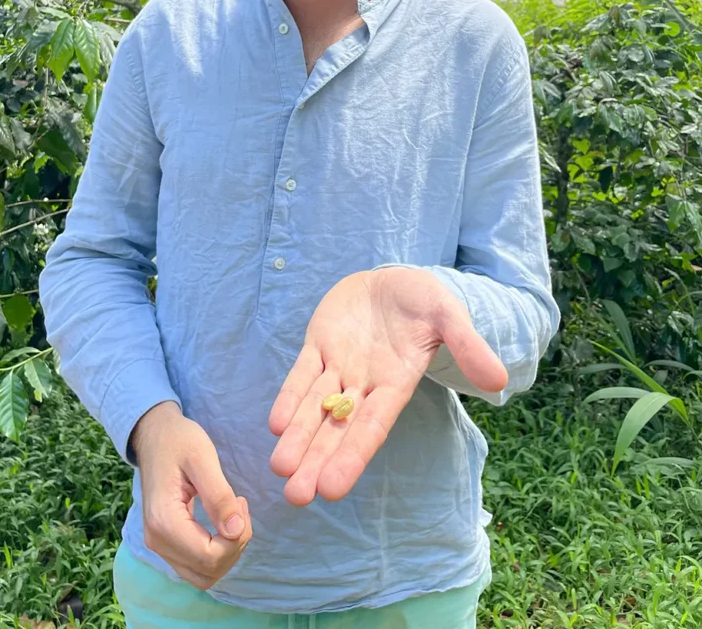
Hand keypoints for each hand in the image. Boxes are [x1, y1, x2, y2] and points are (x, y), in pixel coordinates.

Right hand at [132, 401, 252, 589]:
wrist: (155, 436)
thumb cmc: (179, 441)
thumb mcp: (203, 458)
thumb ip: (219, 496)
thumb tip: (236, 531)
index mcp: (164, 521)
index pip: (209, 558)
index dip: (236, 539)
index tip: (241, 502)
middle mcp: (157, 541)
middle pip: (208, 572)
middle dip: (234, 546)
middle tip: (240, 507)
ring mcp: (159, 545)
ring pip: (203, 575)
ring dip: (227, 551)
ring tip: (233, 513)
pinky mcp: (166, 543)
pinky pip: (196, 565)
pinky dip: (217, 551)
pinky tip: (223, 521)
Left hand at [268, 267, 506, 505]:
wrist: (393, 279)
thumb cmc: (424, 301)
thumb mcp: (449, 315)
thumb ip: (469, 346)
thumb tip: (499, 381)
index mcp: (396, 382)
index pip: (373, 425)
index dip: (353, 454)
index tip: (333, 489)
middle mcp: (365, 382)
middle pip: (338, 428)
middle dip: (318, 460)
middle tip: (297, 497)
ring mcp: (339, 364)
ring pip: (315, 407)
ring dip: (298, 437)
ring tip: (280, 470)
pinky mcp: (319, 343)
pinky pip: (302, 373)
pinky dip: (290, 397)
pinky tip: (276, 424)